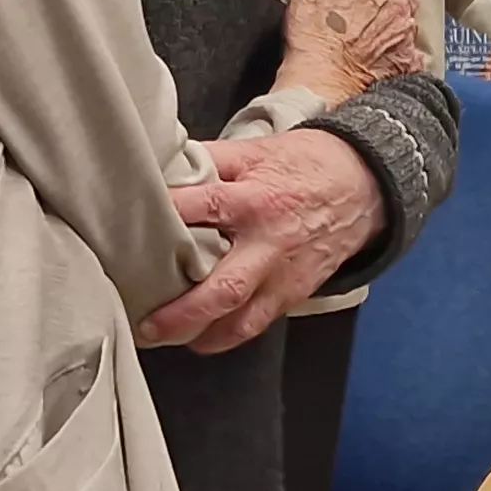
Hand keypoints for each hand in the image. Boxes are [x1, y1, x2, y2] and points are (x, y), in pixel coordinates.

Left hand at [144, 130, 388, 352]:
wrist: (363, 186)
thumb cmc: (304, 165)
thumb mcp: (255, 151)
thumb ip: (210, 161)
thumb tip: (162, 168)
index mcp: (255, 200)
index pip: (202, 207)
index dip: (166, 217)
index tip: (128, 227)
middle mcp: (268, 244)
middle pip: (223, 288)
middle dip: (182, 313)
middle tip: (146, 324)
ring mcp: (283, 275)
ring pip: (241, 320)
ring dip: (201, 335)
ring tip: (165, 339)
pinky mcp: (293, 294)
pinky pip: (257, 324)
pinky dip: (226, 336)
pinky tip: (200, 338)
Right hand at [279, 0, 422, 100]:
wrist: (321, 81)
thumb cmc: (312, 29)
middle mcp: (401, 2)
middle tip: (364, 8)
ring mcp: (407, 33)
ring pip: (409, 19)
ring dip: (395, 22)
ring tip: (369, 35)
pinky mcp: (409, 62)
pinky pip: (412, 52)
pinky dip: (400, 53)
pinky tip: (380, 58)